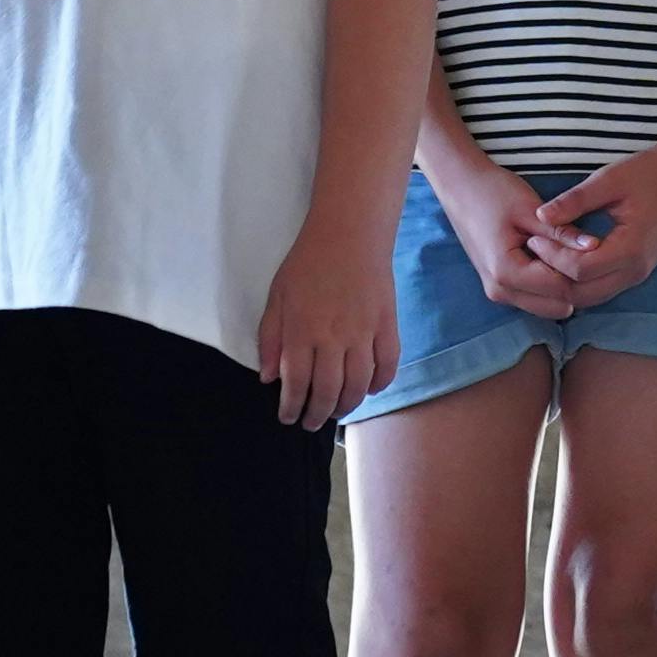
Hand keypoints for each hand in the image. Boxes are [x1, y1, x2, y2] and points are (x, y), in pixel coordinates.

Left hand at [256, 229, 403, 427]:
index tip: (288, 418)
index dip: (292, 407)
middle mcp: (333, 338)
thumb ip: (270, 338)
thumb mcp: (277, 296)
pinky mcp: (387, 325)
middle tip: (312, 422)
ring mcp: (364, 333)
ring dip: (347, 406)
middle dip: (318, 414)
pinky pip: (388, 365)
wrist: (350, 233)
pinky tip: (370, 390)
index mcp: (302, 331)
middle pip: (328, 391)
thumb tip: (269, 377)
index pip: (296, 384)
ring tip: (338, 411)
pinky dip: (380, 384)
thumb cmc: (308, 262)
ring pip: (358, 385)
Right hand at [427, 156, 580, 318]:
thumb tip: (596, 247)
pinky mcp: (500, 287)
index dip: (582, 272)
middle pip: (555, 305)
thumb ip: (563, 233)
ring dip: (565, 287)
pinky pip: (535, 297)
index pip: (560, 288)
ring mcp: (498, 292)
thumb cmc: (494, 193)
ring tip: (575, 254)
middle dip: (577, 285)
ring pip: (546, 305)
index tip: (597, 250)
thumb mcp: (532, 210)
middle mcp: (500, 291)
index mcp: (506, 272)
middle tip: (592, 256)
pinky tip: (560, 259)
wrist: (461, 187)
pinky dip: (552, 285)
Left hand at [525, 138, 656, 308]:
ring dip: (566, 282)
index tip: (533, 235)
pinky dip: (580, 281)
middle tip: (534, 249)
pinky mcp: (637, 270)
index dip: (551, 256)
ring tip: (545, 254)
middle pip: (583, 294)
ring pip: (592, 297)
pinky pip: (602, 288)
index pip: (579, 270)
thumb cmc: (651, 172)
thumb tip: (539, 215)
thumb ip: (574, 201)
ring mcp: (639, 274)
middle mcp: (636, 271)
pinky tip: (564, 258)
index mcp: (630, 250)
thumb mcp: (609, 180)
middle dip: (554, 276)